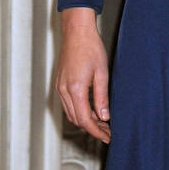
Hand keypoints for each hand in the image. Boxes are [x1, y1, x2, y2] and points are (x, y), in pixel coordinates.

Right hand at [55, 7, 110, 142]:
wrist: (77, 32)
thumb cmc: (91, 48)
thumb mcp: (102, 73)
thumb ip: (102, 97)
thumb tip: (104, 117)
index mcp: (75, 89)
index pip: (85, 120)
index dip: (97, 131)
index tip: (108, 137)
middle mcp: (64, 90)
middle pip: (77, 119)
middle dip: (93, 129)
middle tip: (109, 132)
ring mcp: (60, 87)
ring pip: (71, 113)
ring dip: (86, 121)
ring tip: (103, 123)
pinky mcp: (60, 83)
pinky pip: (68, 104)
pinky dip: (80, 111)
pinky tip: (93, 110)